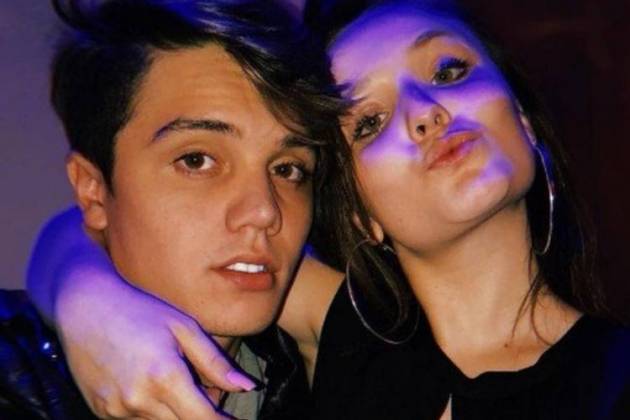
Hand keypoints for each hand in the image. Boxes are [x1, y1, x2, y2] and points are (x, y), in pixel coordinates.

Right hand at [55, 267, 254, 418]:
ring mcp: (116, 408)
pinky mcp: (101, 411)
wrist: (83, 306)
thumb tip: (248, 387)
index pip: (202, 418)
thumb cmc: (139, 310)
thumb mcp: (183, 327)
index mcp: (164, 376)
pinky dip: (151, 409)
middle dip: (200, 415)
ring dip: (175, 412)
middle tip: (207, 392)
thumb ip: (215, 363)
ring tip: (174, 376)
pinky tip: (149, 381)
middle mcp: (138, 399)